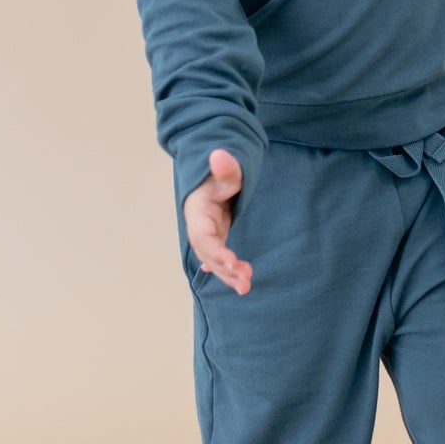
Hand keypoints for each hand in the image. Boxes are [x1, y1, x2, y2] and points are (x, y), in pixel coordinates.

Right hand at [183, 149, 252, 293]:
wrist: (215, 170)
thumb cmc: (222, 170)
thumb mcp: (226, 168)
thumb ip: (225, 167)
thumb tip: (219, 156)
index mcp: (198, 211)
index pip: (203, 236)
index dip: (215, 251)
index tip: (232, 262)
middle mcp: (199, 225)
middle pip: (208, 252)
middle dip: (224, 270)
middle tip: (246, 282)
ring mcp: (207, 231)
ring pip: (213, 258)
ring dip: (228, 274)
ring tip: (246, 287)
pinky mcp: (216, 234)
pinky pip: (218, 256)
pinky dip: (225, 269)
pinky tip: (233, 281)